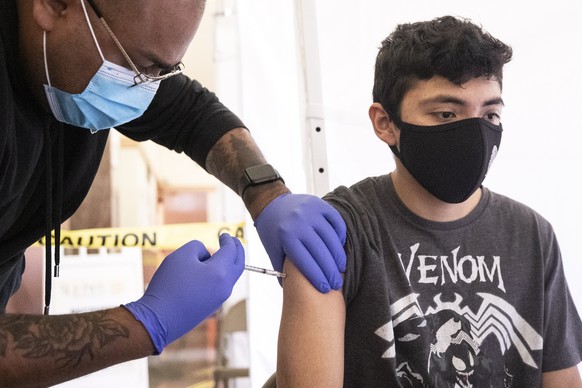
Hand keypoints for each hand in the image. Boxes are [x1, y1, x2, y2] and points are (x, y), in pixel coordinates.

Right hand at [124, 234, 243, 353]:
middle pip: (238, 265)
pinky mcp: (211, 307)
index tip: (224, 234)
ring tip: (215, 255)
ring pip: (230, 277)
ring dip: (227, 263)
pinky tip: (206, 272)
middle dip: (237, 251)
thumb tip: (207, 255)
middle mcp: (225, 287)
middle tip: (232, 241)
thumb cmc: (169, 285)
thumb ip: (198, 247)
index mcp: (221, 272)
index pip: (231, 251)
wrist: (158, 319)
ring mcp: (220, 299)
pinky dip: (219, 275)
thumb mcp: (181, 255)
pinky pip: (221, 287)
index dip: (228, 240)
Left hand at [254, 193, 345, 292]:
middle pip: (321, 252)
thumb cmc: (272, 231)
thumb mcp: (273, 251)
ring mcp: (311, 212)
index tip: (325, 288)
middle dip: (330, 271)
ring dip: (338, 256)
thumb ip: (284, 270)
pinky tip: (339, 247)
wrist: (271, 203)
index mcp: (286, 236)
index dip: (317, 277)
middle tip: (336, 283)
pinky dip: (340, 235)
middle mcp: (299, 223)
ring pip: (331, 238)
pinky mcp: (320, 204)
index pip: (306, 261)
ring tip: (340, 268)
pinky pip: (336, 222)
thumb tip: (294, 292)